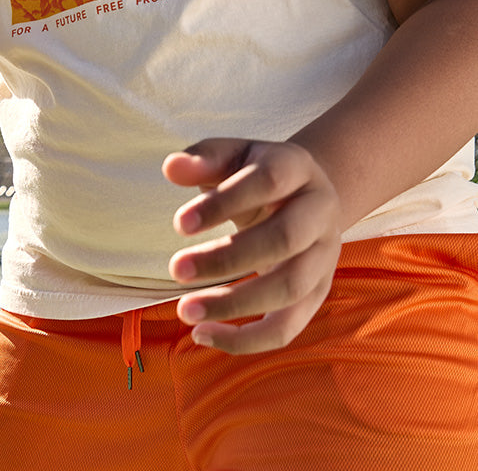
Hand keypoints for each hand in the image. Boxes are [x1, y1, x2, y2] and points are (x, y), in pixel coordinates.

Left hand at [162, 138, 341, 353]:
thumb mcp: (232, 156)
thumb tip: (171, 167)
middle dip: (227, 258)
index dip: (223, 203)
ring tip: (185, 310)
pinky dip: (247, 339)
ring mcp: (324, 256)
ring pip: (290, 288)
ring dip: (235, 304)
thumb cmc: (255, 174)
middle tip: (176, 269)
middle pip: (283, 239)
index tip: (179, 225)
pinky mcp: (317, 293)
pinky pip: (288, 326)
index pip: (266, 182)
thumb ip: (203, 159)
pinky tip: (203, 334)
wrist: (304, 195)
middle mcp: (319, 213)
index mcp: (297, 168)